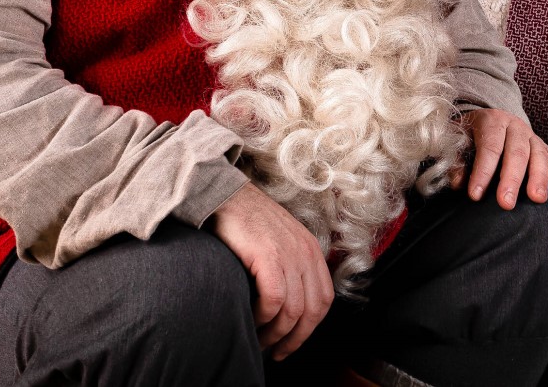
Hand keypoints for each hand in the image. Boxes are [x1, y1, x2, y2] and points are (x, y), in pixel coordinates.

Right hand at [208, 183, 333, 360]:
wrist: (224, 195)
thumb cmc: (245, 221)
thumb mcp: (279, 242)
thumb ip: (289, 268)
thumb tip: (286, 306)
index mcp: (311, 250)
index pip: (323, 300)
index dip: (309, 328)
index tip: (291, 343)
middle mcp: (306, 252)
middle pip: (313, 310)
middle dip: (295, 338)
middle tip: (276, 351)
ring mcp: (289, 253)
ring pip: (294, 310)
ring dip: (276, 333)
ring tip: (259, 339)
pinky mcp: (269, 256)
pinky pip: (274, 299)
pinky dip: (264, 317)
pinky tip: (251, 319)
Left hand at [447, 108, 547, 208]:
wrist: (487, 121)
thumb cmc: (469, 136)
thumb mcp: (457, 141)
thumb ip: (457, 161)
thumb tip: (458, 182)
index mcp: (492, 121)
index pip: (489, 147)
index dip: (482, 171)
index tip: (475, 196)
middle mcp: (515, 126)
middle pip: (516, 152)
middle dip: (512, 179)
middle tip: (506, 204)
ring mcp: (532, 136)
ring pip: (540, 154)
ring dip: (539, 177)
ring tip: (537, 199)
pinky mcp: (544, 147)